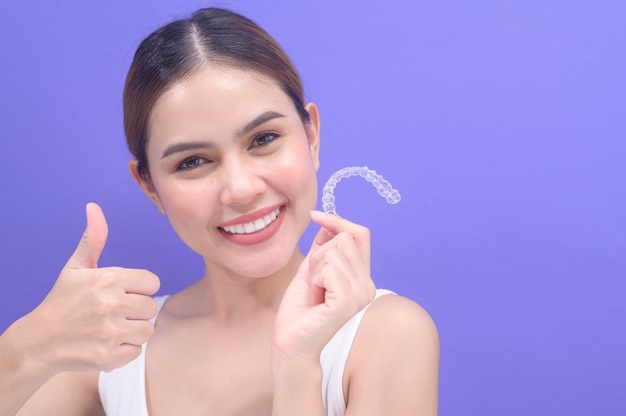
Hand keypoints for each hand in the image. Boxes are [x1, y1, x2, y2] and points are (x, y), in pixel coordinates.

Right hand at [27, 203, 159, 373]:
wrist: (38, 342)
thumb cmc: (62, 301)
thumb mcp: (76, 267)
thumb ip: (93, 239)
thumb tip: (94, 207)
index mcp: (108, 279)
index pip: (152, 282)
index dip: (138, 288)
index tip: (121, 293)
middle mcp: (111, 304)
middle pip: (151, 307)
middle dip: (135, 310)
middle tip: (113, 313)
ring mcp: (110, 332)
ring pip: (147, 329)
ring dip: (133, 331)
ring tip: (111, 328)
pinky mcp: (109, 356)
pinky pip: (137, 350)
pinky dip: (124, 350)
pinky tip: (106, 343)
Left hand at [272, 211, 375, 363]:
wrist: (290, 342)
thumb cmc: (298, 311)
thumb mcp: (310, 270)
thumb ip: (322, 248)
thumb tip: (327, 222)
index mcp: (362, 278)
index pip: (360, 234)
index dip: (338, 221)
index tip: (314, 216)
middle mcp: (367, 285)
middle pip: (344, 239)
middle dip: (318, 254)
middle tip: (313, 282)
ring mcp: (360, 294)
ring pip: (334, 251)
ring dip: (314, 269)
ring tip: (314, 292)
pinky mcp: (348, 302)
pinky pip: (329, 268)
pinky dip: (314, 279)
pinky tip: (315, 299)